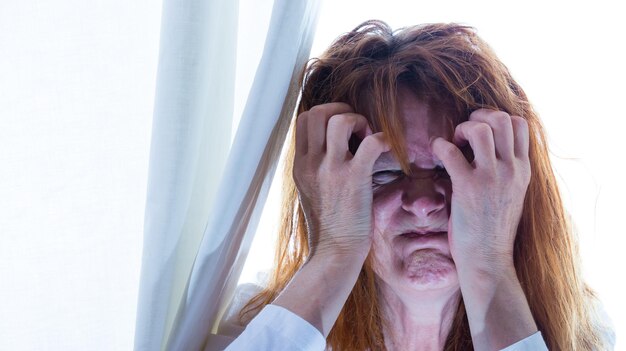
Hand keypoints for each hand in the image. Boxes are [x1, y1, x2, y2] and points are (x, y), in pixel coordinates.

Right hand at [293, 102, 389, 259]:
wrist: (334, 254)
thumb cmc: (328, 226)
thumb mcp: (309, 191)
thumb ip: (314, 168)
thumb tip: (330, 148)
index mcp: (300, 165)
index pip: (304, 119)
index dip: (326, 114)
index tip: (342, 130)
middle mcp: (312, 163)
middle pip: (319, 112)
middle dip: (342, 111)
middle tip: (358, 129)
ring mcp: (331, 170)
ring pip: (340, 120)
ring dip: (360, 121)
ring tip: (368, 138)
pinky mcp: (354, 179)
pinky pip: (371, 143)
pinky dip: (383, 140)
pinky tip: (387, 151)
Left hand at [430, 109, 530, 277]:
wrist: (488, 260)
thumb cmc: (494, 229)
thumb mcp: (512, 194)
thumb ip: (507, 171)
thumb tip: (491, 149)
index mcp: (523, 170)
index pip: (519, 124)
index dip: (496, 119)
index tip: (481, 133)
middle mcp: (511, 170)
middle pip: (501, 119)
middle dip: (478, 117)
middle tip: (464, 134)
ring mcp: (491, 178)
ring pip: (479, 129)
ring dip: (461, 129)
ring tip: (454, 145)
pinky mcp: (468, 187)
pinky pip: (450, 151)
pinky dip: (439, 146)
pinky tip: (438, 154)